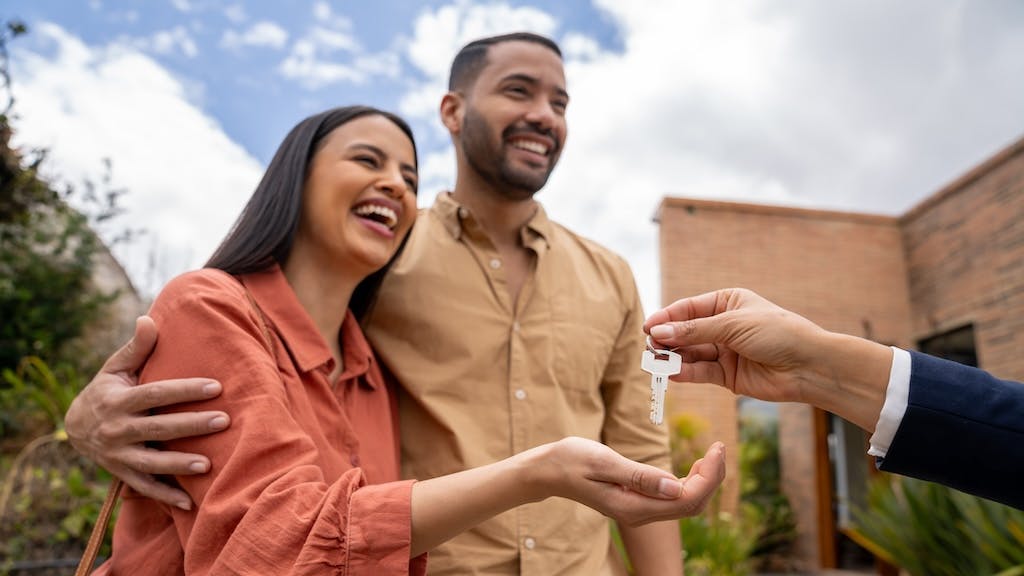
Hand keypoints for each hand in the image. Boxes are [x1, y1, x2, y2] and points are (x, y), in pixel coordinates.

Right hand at [65, 316, 229, 509]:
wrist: (73, 426)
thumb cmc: (107, 389)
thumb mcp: (115, 367)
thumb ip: (136, 348)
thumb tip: (148, 319)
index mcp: (119, 400)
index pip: (157, 394)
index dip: (186, 390)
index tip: (216, 386)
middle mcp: (117, 429)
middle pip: (160, 428)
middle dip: (193, 425)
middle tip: (225, 420)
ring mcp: (118, 454)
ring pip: (152, 461)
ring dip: (179, 464)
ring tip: (209, 464)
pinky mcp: (121, 472)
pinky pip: (145, 486)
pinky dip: (166, 496)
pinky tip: (191, 502)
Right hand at [541, 437, 725, 525]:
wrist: (548, 470)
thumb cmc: (571, 460)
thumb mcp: (603, 461)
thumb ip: (639, 476)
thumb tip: (675, 487)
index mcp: (632, 506)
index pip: (686, 499)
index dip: (708, 477)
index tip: (715, 448)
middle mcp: (639, 513)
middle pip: (691, 505)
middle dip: (712, 478)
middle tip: (720, 447)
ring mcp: (639, 510)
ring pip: (685, 504)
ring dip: (704, 481)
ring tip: (713, 454)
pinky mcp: (637, 501)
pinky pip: (673, 498)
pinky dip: (690, 482)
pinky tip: (694, 466)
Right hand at [642, 288, 827, 403]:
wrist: (809, 365)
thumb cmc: (778, 333)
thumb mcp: (732, 325)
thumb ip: (694, 330)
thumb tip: (658, 331)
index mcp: (727, 302)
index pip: (689, 308)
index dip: (667, 317)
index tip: (648, 327)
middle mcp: (724, 326)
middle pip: (686, 332)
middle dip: (667, 339)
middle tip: (650, 346)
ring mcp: (725, 351)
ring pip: (691, 353)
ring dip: (673, 357)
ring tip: (656, 361)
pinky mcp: (727, 375)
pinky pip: (700, 372)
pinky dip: (685, 372)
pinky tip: (671, 372)